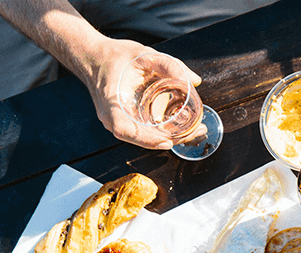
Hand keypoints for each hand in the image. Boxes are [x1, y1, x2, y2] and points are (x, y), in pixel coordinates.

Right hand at [79, 37, 202, 149]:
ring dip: (171, 137)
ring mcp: (119, 121)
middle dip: (170, 139)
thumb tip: (194, 80)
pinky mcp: (127, 121)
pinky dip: (164, 132)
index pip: (124, 128)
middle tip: (196, 133)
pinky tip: (183, 128)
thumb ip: (170, 65)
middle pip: (141, 138)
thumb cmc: (115, 56)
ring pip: (145, 138)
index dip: (146, 139)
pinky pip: (145, 132)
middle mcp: (112, 117)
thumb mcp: (143, 54)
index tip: (166, 141)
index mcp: (111, 102)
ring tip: (196, 132)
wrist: (95, 58)